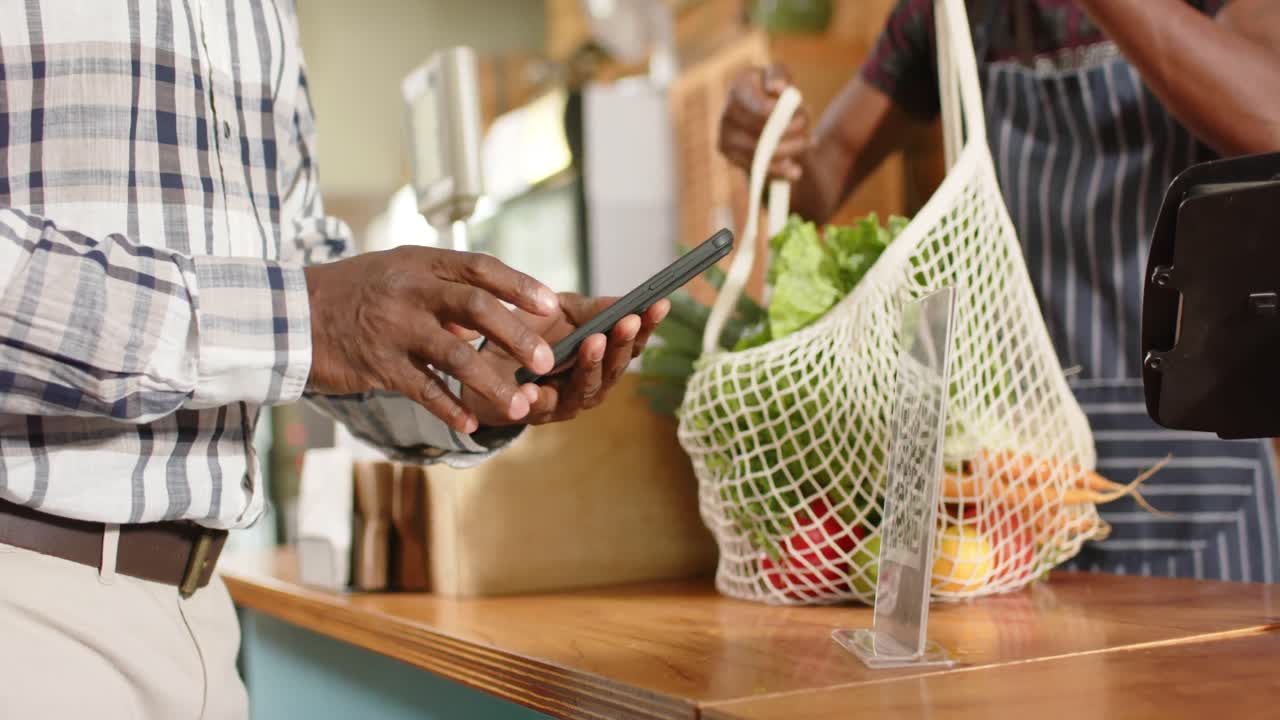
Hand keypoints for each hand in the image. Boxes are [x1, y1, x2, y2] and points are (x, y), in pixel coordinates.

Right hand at [303, 246, 560, 433]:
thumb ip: (445, 292)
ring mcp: (393, 327)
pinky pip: (423, 389)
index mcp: (421, 263)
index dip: (519, 285)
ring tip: (520, 405)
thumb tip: (493, 318)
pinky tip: (471, 424)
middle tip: (545, 360)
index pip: (480, 268)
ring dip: (492, 382)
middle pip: (476, 308)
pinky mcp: (377, 364)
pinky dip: (450, 407)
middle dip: (516, 335)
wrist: (288, 313)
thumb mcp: (399, 275)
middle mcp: (410, 290)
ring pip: (455, 354)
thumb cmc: (355, 293)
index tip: (552, 304)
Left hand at [463, 294, 670, 426]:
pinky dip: (538, 400)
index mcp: (603, 358)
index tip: (660, 304)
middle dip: (623, 344)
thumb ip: (590, 309)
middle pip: (615, 368)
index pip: (632, 343)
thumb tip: (625, 301)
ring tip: (592, 342)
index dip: (648, 325)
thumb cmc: (532, 335)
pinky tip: (534, 389)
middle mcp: (593, 384)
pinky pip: (540, 408)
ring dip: (591, 366)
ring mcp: (568, 402)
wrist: (487, 360)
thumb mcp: (561, 312)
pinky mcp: (536, 414)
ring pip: (586, 389)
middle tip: (627, 321)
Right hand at [718, 64, 810, 179]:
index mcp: (739, 89)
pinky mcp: (729, 155)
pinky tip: (796, 170)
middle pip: (765, 132)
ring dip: (791, 150)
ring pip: (762, 152)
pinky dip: (779, 171)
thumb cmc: (769, 89)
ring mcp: (726, 136)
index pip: (764, 109)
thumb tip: (779, 88)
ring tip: (809, 143)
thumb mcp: (777, 74)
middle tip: (809, 128)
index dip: (786, 115)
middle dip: (793, 131)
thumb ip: (780, 76)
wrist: (754, 109)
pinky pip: (756, 168)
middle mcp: (727, 113)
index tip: (803, 113)